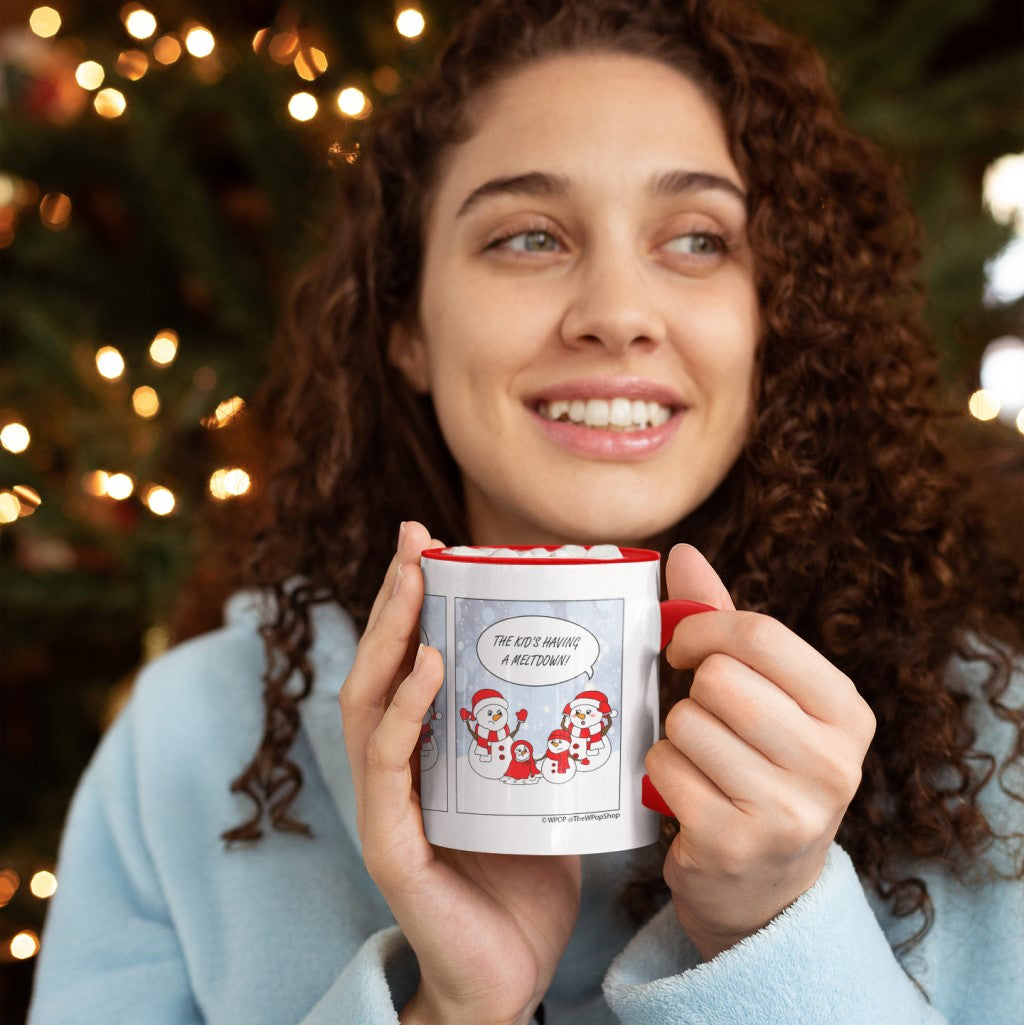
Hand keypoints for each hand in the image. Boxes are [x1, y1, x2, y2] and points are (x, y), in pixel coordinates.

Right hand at [340, 521, 580, 1024]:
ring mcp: (388, 804)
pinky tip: (426, 667)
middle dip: (395, 597)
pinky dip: (403, 711)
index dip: (415, 601)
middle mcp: (399, 768)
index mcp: (430, 750)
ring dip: (389, 636)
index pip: (411, 661)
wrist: (513, 974)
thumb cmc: (529, 876)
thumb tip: (607, 663)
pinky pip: (389, 765)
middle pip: (382, 666)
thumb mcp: (545, 784)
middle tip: (414, 539)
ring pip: (369, 703)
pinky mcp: (392, 843)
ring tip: (414, 583)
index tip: (432, 542)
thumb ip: (552, 731)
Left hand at [646, 544, 875, 960]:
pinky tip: (687, 795)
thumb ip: (725, 623)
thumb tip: (682, 551)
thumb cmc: (759, 766)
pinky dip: (660, 774)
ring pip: (685, 722)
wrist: (765, 888)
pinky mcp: (733, 844)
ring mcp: (786, 811)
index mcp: (846, 712)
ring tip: (701, 763)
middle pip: (719, 679)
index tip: (684, 649)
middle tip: (703, 718)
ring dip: (675, 737)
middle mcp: (831, 764)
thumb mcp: (764, 695)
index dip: (704, 630)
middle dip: (692, 693)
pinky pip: (663, 768)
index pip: (761, 634)